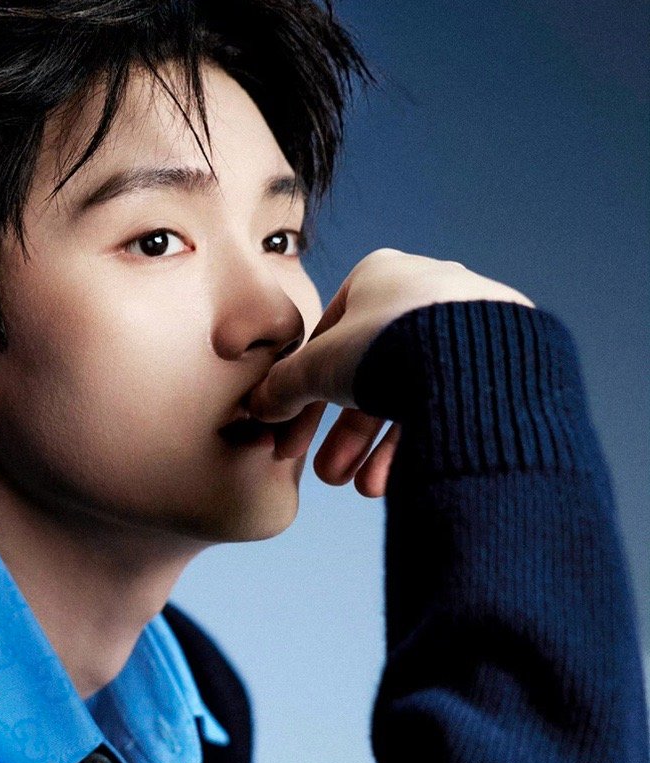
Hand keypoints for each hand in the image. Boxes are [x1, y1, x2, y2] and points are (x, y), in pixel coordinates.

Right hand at [245, 249, 535, 496]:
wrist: (472, 360)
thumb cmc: (387, 346)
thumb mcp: (317, 367)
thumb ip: (284, 385)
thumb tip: (259, 407)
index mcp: (380, 274)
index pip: (329, 342)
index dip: (304, 399)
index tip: (291, 441)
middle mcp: (426, 289)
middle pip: (372, 374)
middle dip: (347, 435)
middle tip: (331, 476)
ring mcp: (468, 321)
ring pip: (413, 393)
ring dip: (382, 448)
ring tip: (368, 488)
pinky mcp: (503, 355)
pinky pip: (452, 400)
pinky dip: (424, 438)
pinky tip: (407, 478)